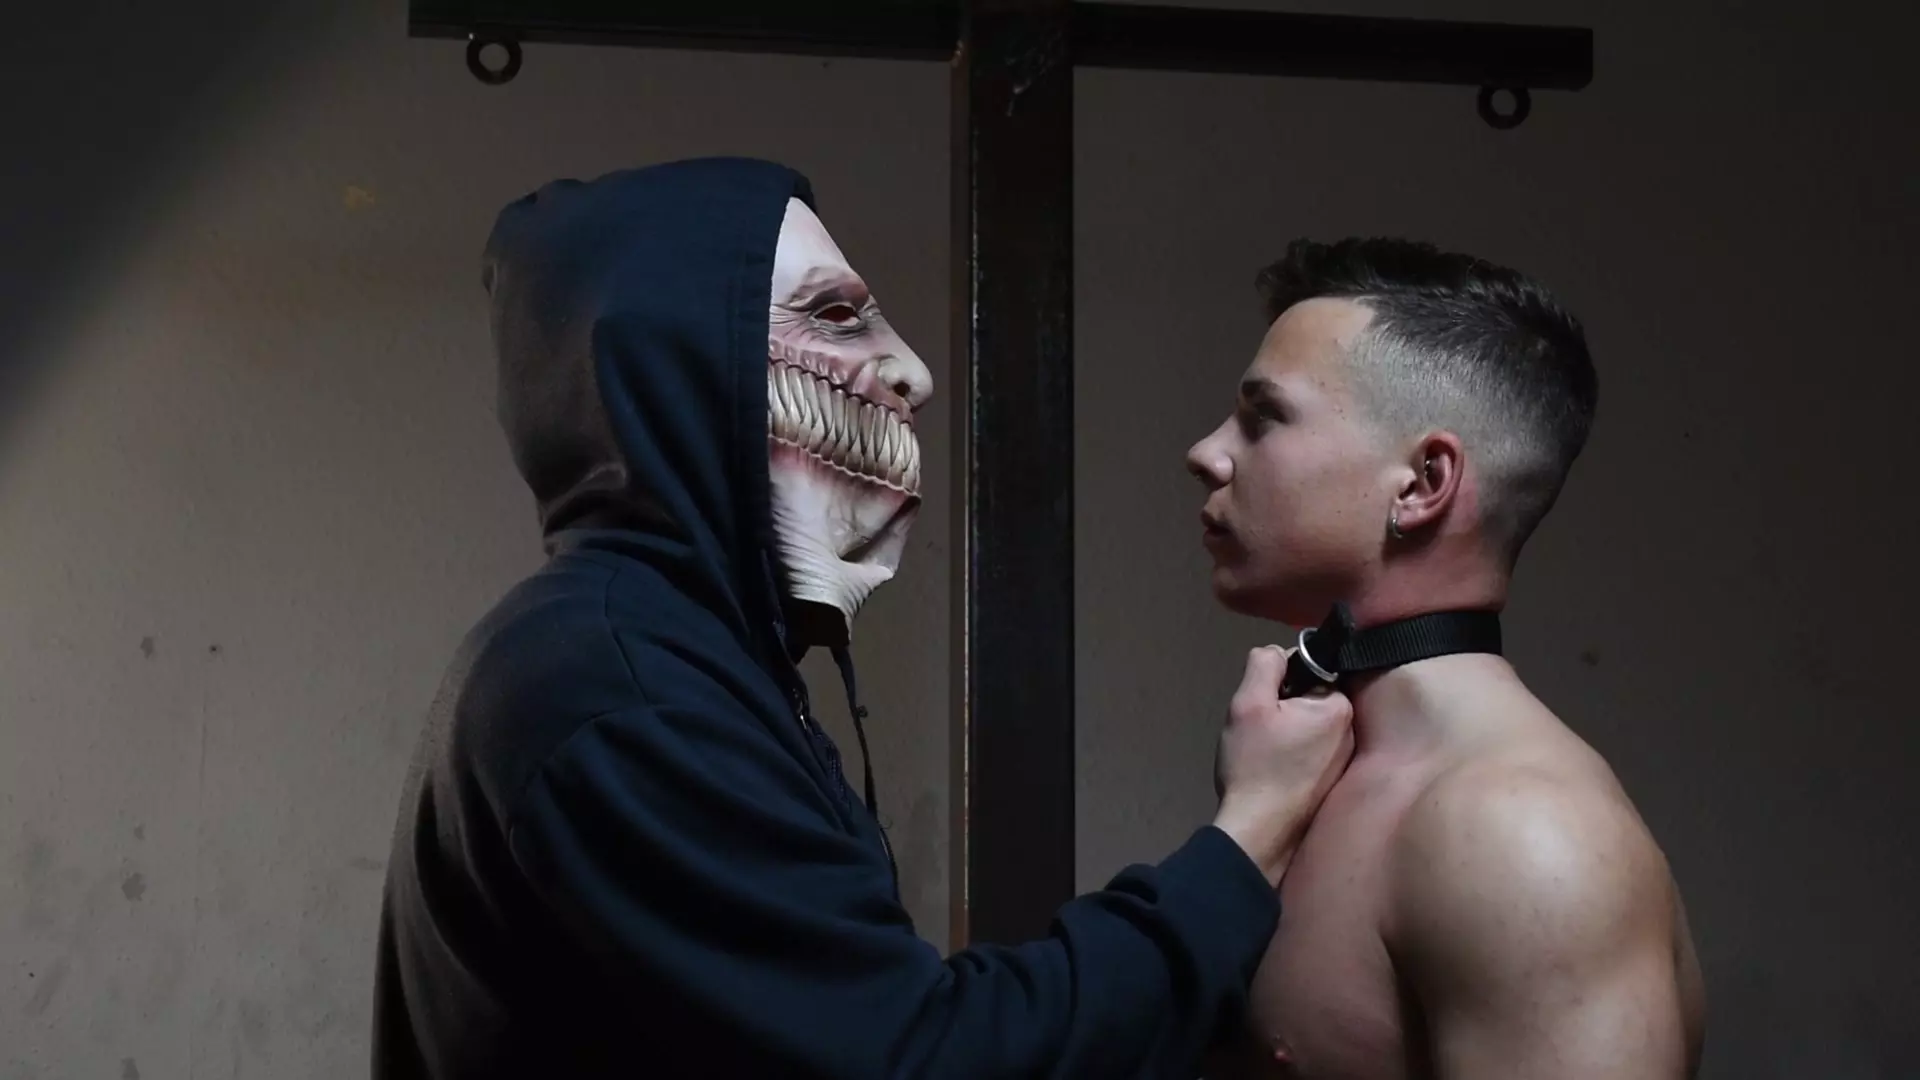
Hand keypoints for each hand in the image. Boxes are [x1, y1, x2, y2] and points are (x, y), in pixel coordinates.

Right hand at [1210, 645, 1354, 885]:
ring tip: (1264, 754)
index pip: (1310, 669)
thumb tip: (1277, 653)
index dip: (1279, 680)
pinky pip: (1312, 753)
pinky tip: (1273, 773)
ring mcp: (1345, 761)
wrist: (1258, 832)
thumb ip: (1264, 665)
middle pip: (1311, 698)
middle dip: (1283, 706)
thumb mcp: (1247, 704)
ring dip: (1287, 732)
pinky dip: (1293, 755)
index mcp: (1338, 708)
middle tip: (1259, 731)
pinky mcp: (1333, 783)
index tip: (1262, 705)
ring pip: (1309, 726)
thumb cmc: (1254, 766)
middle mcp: (1351, 732)